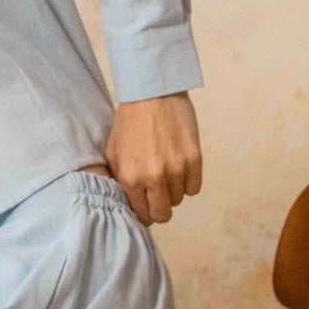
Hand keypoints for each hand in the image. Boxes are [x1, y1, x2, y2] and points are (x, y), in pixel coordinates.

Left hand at [104, 93, 201, 225]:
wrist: (152, 93)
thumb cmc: (129, 123)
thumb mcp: (113, 153)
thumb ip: (119, 181)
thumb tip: (128, 204)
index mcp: (129, 178)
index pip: (142, 215)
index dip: (144, 212)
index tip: (146, 204)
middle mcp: (153, 178)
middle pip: (163, 215)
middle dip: (160, 207)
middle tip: (158, 194)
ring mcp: (176, 169)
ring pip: (179, 200)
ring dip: (173, 191)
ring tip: (166, 170)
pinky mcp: (194, 159)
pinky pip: (194, 188)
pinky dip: (188, 182)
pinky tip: (180, 167)